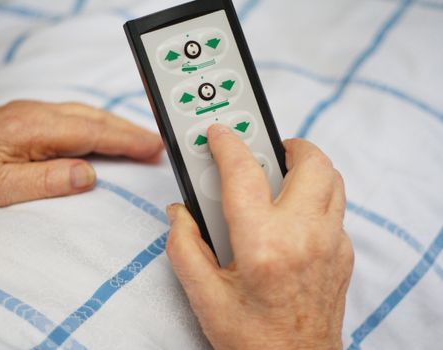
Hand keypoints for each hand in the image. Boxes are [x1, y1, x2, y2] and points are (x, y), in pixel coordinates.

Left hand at [0, 100, 162, 206]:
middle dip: (128, 130)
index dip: (126, 140)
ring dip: (114, 126)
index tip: (153, 147)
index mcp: (30, 129)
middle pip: (93, 117)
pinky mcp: (23, 119)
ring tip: (138, 140)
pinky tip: (101, 135)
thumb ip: (46, 181)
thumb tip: (88, 176)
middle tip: (157, 144)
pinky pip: (70, 118)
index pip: (91, 132)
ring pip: (83, 115)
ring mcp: (28, 113)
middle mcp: (33, 114)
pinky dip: (95, 126)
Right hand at [166, 125, 353, 349]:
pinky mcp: (344, 255)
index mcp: (263, 245)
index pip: (243, 173)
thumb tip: (181, 212)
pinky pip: (335, 208)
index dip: (226, 144)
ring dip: (306, 167)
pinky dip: (314, 197)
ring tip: (279, 174)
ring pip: (332, 180)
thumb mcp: (202, 295)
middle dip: (285, 144)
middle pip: (311, 162)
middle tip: (262, 149)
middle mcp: (304, 237)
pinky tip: (290, 214)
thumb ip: (184, 246)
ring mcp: (331, 245)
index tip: (217, 134)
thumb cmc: (251, 339)